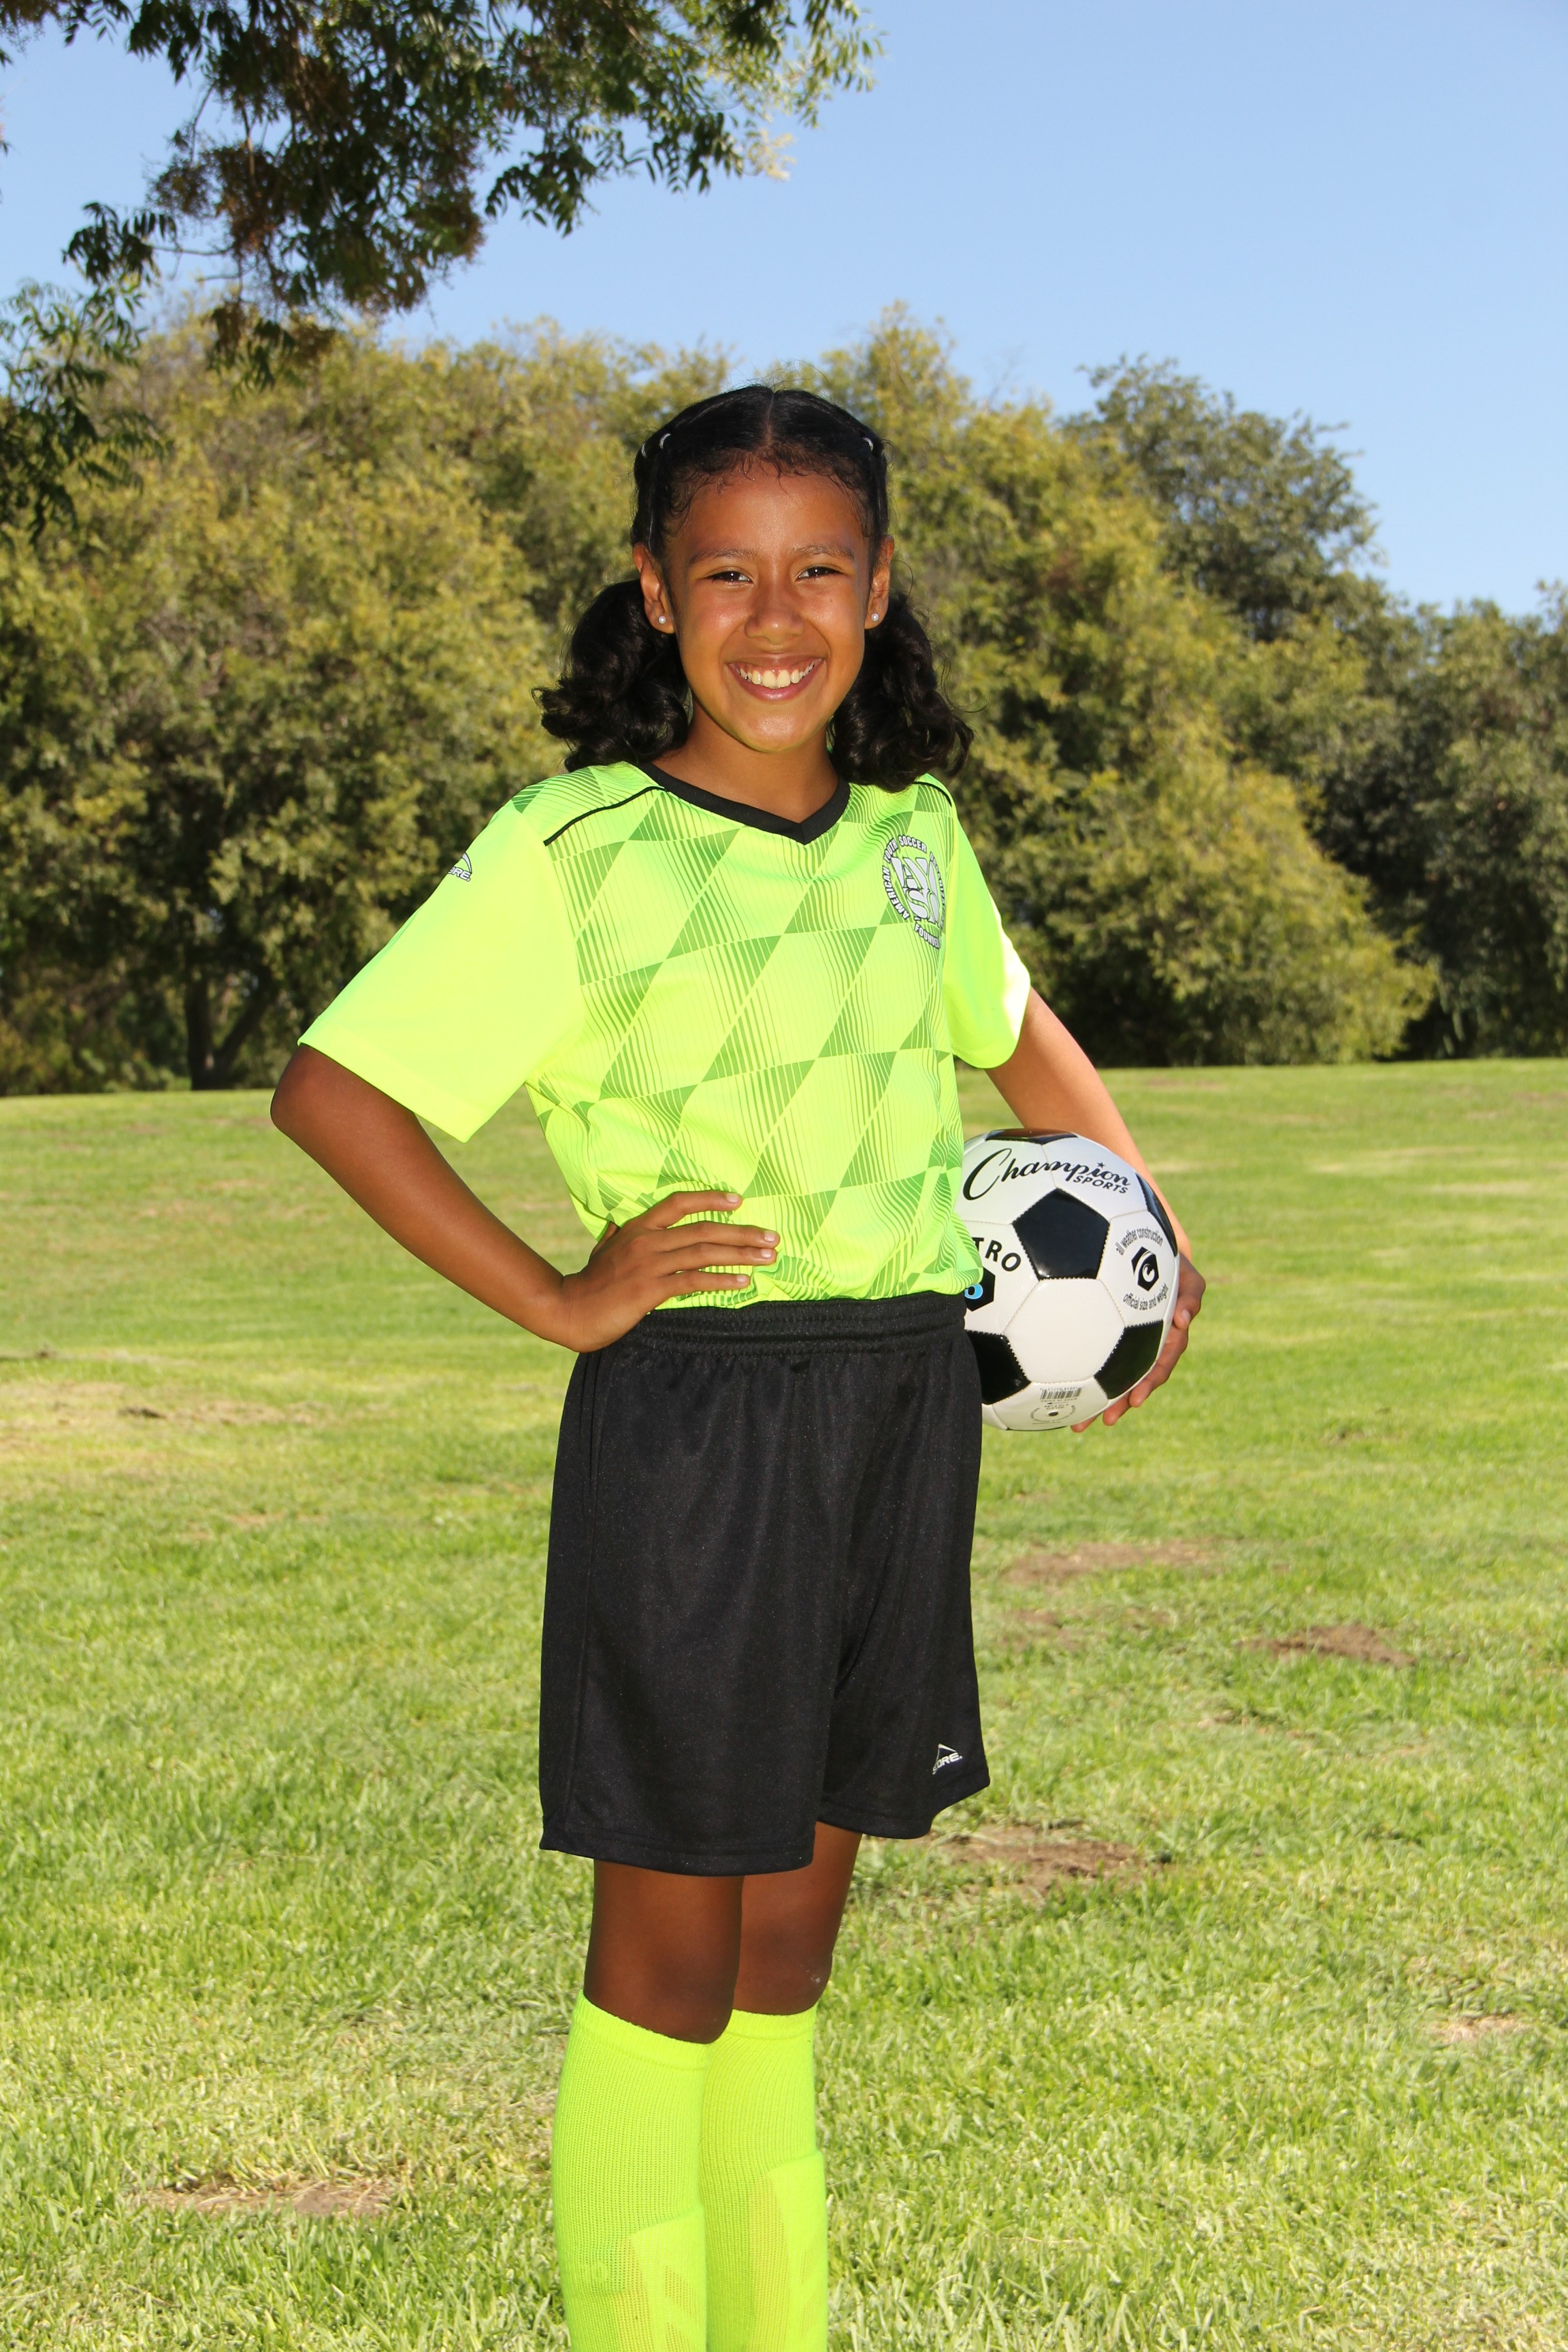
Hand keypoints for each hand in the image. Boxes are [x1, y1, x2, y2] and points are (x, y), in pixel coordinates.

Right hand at [549, 1190, 776, 1351]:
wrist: (569, 1309)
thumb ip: (615, 1236)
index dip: (711, 1199)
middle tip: (772, 1238)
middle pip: (703, 1229)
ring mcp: (648, 1264)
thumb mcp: (603, 1250)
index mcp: (638, 1227)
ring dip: (741, 1254)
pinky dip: (721, 1280)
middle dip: (743, 1232)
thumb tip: (617, 1224)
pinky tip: (743, 1282)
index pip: (679, 1202)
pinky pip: (693, 1281)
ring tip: (767, 1257)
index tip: (739, 1201)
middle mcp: (647, 1240)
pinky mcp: (650, 1289)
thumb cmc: (589, 1283)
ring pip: (704, 1252)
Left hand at [1074, 1251, 1204, 1431]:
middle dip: (1122, 1402)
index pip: (1160, 1364)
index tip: (1135, 1401)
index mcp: (1168, 1335)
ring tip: (1079, 1423)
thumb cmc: (1167, 1260)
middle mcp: (1150, 1345)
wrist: (1147, 1250)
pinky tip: (1066, 1394)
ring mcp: (1132, 1343)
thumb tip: (1185, 1318)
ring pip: (1118, 1376)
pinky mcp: (1112, 1338)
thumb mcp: (1187, 1275)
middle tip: (1106, 1420)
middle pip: (1137, 1380)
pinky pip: (1099, 1362)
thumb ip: (1191, 1294)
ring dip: (1104, 1401)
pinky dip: (1086, 1378)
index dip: (1149, 1383)